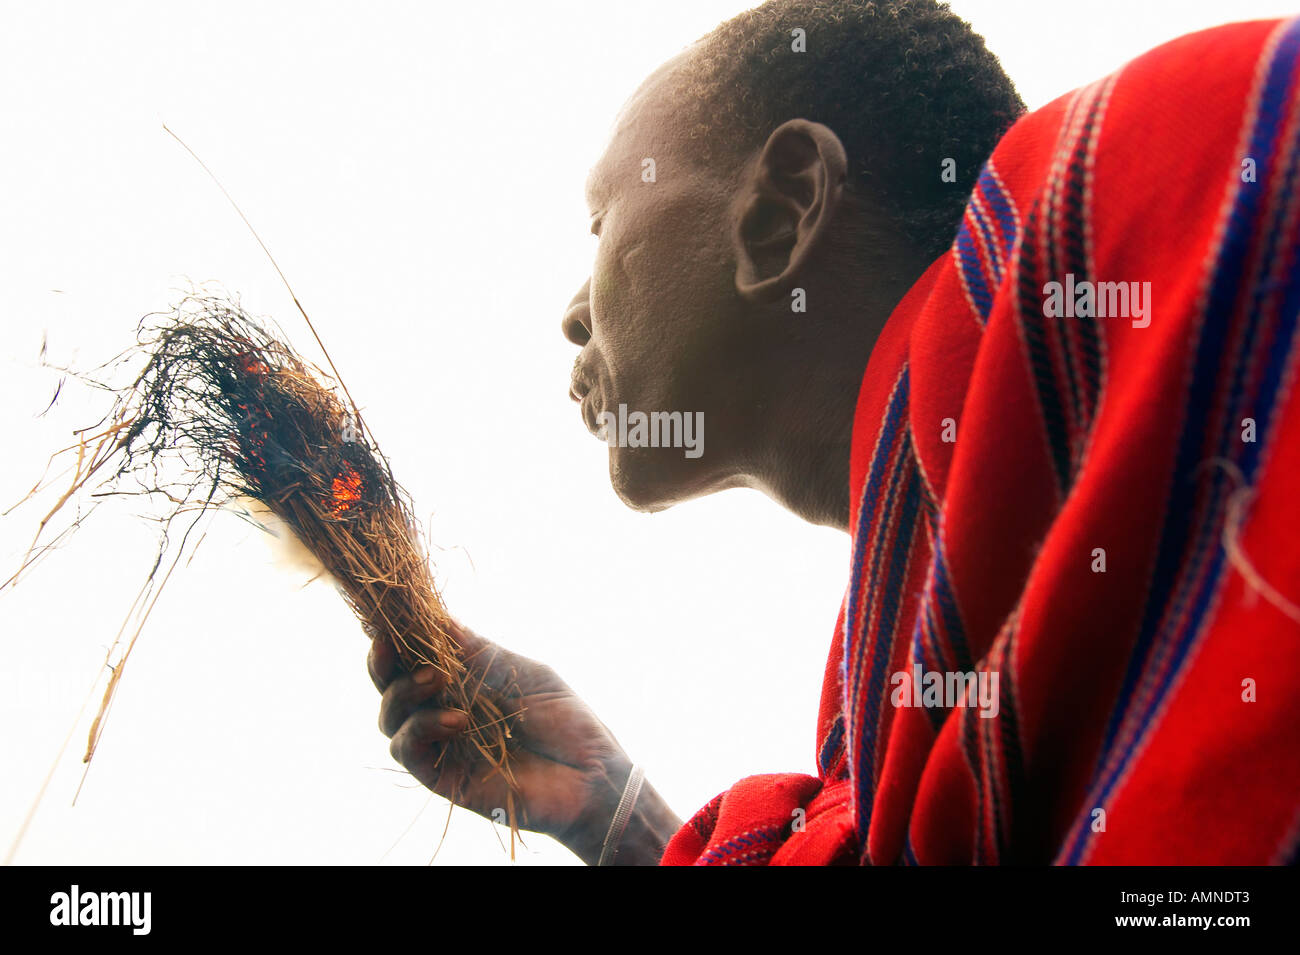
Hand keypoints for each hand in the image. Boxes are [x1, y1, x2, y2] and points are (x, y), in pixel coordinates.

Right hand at [368, 619, 680, 862]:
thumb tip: (438, 620)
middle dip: (382, 662)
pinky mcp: (442, 777)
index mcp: (462, 682)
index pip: (414, 658)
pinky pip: (407, 750)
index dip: (397, 638)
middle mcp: (443, 710)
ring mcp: (441, 745)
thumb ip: (481, 654)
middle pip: (389, 686)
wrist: (592, 775)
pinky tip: (455, 719)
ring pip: (390, 718)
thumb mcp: (525, 674)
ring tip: (437, 679)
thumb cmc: (567, 722)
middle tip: (391, 644)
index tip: (392, 617)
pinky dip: (421, 727)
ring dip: (404, 692)